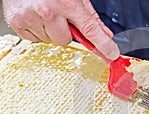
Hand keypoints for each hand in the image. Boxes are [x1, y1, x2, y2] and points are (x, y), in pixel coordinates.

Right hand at [3, 0, 118, 59]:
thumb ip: (90, 16)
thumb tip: (105, 34)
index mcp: (65, 2)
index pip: (90, 29)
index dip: (103, 44)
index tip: (111, 53)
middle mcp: (47, 11)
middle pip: (65, 40)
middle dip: (65, 32)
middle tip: (59, 18)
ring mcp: (30, 18)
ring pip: (51, 41)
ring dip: (51, 31)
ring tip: (45, 14)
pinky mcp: (17, 23)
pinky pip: (35, 40)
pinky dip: (38, 31)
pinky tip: (36, 18)